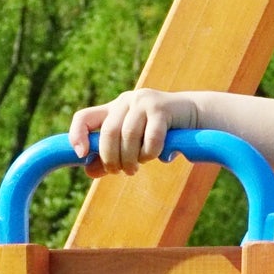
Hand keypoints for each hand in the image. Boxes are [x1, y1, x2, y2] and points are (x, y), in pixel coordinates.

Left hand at [68, 88, 199, 173]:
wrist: (196, 119)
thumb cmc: (161, 135)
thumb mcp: (133, 147)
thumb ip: (111, 157)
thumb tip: (89, 171)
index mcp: (114, 109)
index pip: (84, 117)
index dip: (77, 136)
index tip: (81, 155)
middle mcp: (126, 101)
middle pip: (108, 133)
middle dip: (111, 159)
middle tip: (120, 172)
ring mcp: (144, 102)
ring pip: (128, 136)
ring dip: (130, 160)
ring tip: (135, 168)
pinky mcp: (162, 109)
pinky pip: (151, 139)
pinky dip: (150, 154)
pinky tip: (157, 156)